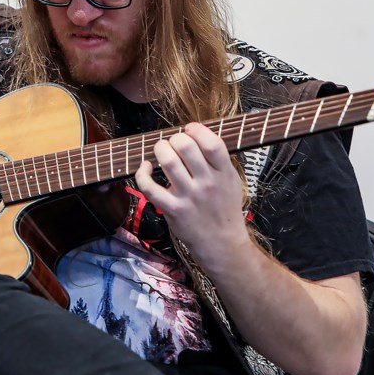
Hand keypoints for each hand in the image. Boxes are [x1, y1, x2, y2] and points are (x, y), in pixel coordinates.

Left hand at [134, 122, 251, 261]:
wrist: (222, 244)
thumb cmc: (224, 209)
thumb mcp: (231, 181)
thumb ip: (218, 160)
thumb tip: (196, 135)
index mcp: (224, 173)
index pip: (212, 142)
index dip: (197, 130)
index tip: (189, 130)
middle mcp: (207, 183)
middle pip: (186, 146)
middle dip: (175, 138)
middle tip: (174, 143)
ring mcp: (189, 197)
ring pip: (167, 161)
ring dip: (160, 149)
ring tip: (161, 151)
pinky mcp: (172, 210)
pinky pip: (149, 187)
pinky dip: (142, 173)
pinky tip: (146, 167)